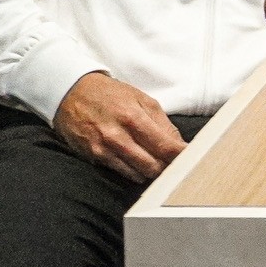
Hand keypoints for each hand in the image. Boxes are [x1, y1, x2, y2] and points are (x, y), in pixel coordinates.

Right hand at [52, 71, 186, 181]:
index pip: (166, 146)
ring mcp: (105, 148)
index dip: (182, 157)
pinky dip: (135, 172)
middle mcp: (119, 135)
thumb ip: (162, 123)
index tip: (195, 161)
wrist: (71, 92)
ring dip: (152, 172)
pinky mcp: (94, 157)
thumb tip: (180, 145)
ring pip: (139, 174)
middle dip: (169, 167)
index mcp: (134, 117)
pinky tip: (139, 164)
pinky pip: (122, 173)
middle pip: (154, 166)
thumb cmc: (110, 95)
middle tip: (177, 164)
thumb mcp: (141, 99)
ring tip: (159, 164)